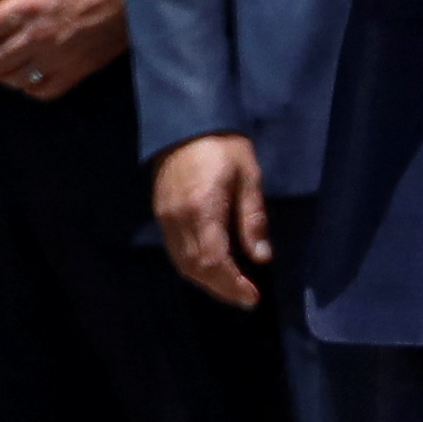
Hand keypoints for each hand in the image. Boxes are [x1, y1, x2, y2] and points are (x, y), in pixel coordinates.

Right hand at [151, 132, 269, 308]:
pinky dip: (193, 268)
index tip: (252, 297)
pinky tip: (210, 269)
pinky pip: (175, 252)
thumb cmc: (224, 146)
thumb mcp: (249, 177)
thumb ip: (253, 220)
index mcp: (203, 209)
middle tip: (245, 299)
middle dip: (221, 289)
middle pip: (196, 269)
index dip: (232, 284)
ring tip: (230, 288)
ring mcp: (165, 218)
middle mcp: (179, 219)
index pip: (214, 261)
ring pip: (182, 264)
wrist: (186, 122)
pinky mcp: (161, 214)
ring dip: (206, 282)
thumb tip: (261, 257)